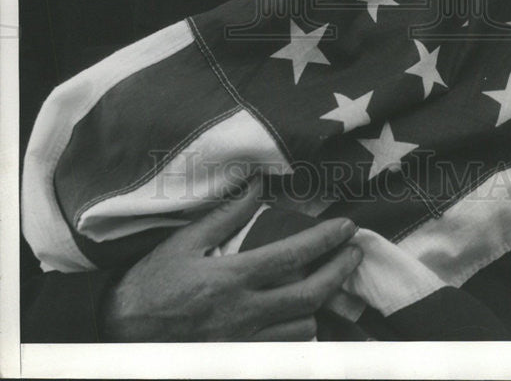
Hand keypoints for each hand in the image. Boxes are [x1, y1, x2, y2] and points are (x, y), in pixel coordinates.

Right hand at [102, 180, 361, 340]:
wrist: (121, 334)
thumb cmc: (150, 284)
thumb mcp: (184, 242)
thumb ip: (226, 215)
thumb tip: (256, 186)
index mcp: (232, 279)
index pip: (294, 256)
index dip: (326, 240)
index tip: (348, 227)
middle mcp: (244, 314)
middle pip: (311, 295)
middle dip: (340, 271)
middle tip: (354, 253)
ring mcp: (244, 343)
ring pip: (303, 328)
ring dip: (319, 304)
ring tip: (326, 282)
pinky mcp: (240, 360)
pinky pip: (284, 350)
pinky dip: (298, 332)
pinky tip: (299, 315)